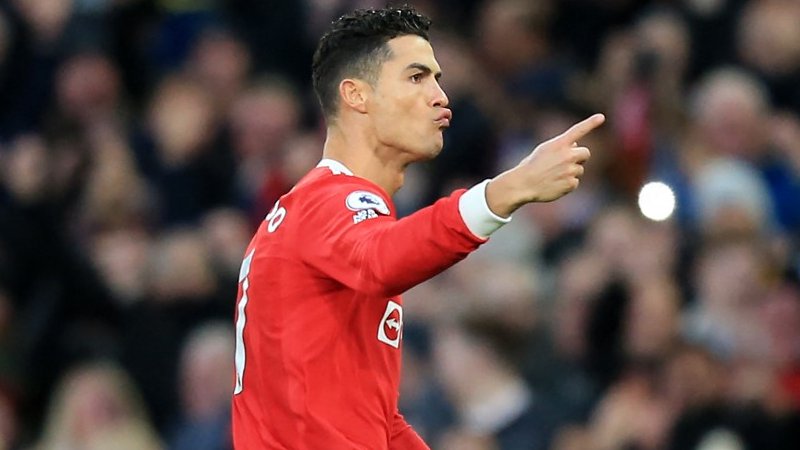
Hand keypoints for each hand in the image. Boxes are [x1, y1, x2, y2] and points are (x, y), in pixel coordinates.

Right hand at [486, 113, 604, 216]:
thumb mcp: (544, 150)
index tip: (601, 117)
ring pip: (579, 169)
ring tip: (554, 175)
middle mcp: (567, 155)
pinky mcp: (571, 183)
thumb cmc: (531, 166)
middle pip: (585, 153)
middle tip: (566, 163)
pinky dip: (566, 184)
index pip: (578, 130)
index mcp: (559, 144)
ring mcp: (570, 170)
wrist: (524, 184)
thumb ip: (561, 146)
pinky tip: (554, 184)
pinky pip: (575, 182)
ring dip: (570, 172)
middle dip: (579, 157)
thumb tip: (575, 147)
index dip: (591, 123)